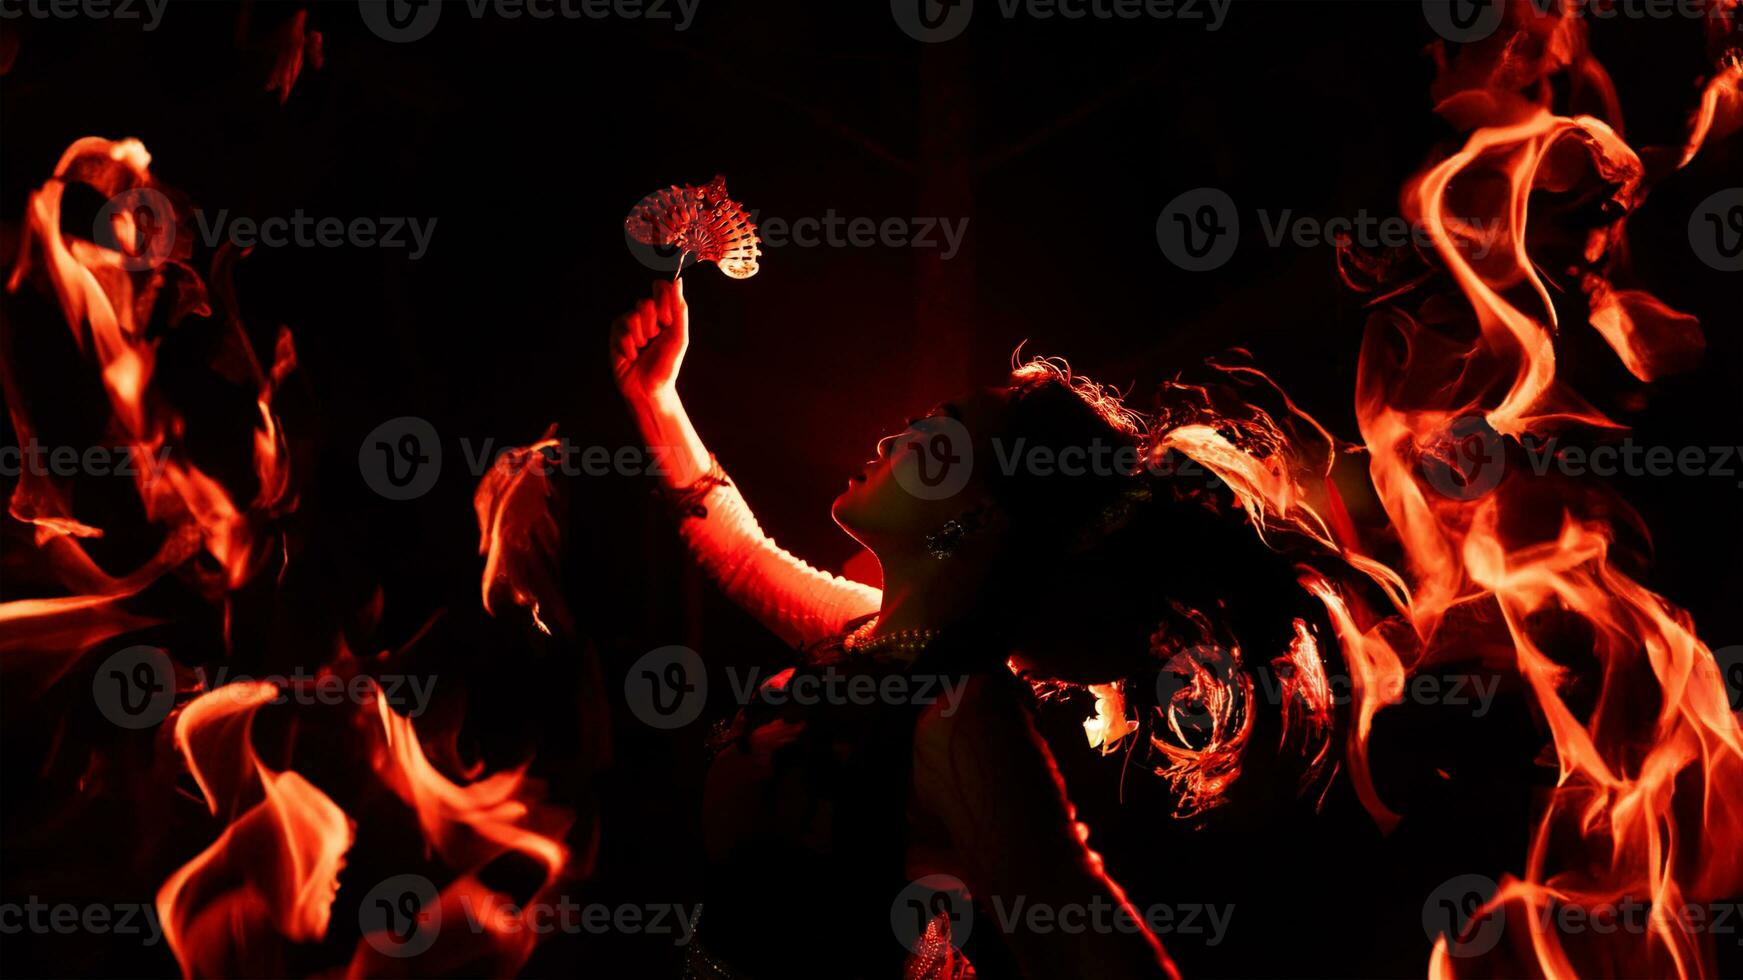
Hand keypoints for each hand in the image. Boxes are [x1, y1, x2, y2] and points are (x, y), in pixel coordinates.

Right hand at [610, 278, 687, 403]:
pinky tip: (632, 356)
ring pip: (632, 315)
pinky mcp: (614, 334)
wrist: (650, 390)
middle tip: (654, 341)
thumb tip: (678, 280)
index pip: (661, 288)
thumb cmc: (666, 365)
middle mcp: (645, 315)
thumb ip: (679, 309)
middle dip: (653, 326)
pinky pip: (621, 331)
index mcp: (663, 313)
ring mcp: (628, 324)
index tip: (667, 321)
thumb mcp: (679, 337)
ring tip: (643, 350)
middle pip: (646, 302)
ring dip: (641, 338)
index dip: (663, 302)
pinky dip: (630, 347)